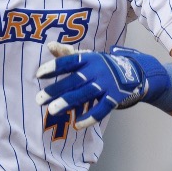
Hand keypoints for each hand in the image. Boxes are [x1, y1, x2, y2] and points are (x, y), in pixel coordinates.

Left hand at [36, 45, 168, 132]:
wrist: (133, 72)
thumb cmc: (102, 65)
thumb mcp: (87, 57)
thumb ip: (67, 54)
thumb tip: (50, 46)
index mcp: (88, 59)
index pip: (68, 62)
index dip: (54, 67)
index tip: (38, 75)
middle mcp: (96, 70)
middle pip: (74, 80)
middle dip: (56, 90)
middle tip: (39, 100)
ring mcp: (106, 84)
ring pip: (85, 94)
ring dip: (68, 102)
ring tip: (52, 111)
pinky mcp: (114, 97)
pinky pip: (101, 109)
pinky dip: (90, 117)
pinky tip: (76, 124)